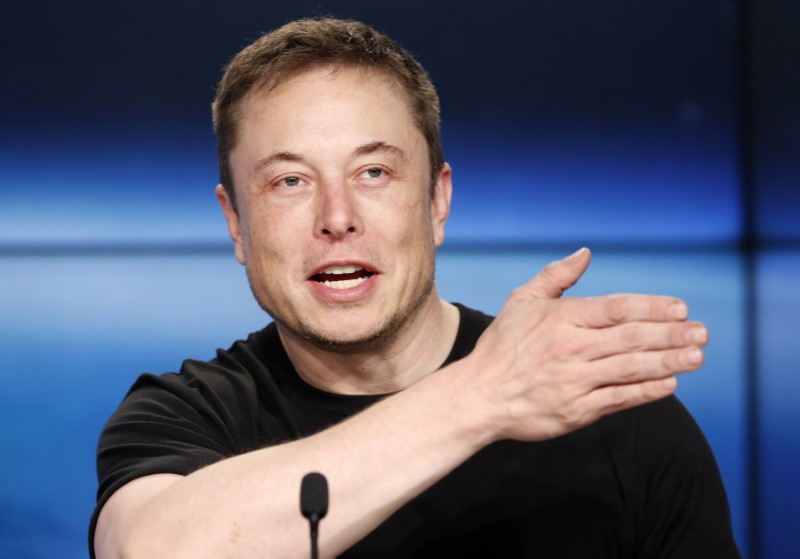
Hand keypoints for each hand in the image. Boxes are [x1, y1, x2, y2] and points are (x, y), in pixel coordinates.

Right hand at [469, 248, 707, 442]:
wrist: (479, 395)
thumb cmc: (502, 346)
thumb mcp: (522, 301)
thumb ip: (556, 276)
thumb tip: (585, 253)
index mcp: (561, 318)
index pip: (617, 309)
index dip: (652, 307)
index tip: (680, 308)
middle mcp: (571, 348)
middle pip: (632, 338)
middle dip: (672, 334)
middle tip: (702, 332)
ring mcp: (575, 381)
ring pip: (631, 368)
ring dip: (669, 361)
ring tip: (697, 355)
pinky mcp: (577, 411)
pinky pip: (620, 399)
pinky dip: (647, 391)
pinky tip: (671, 384)